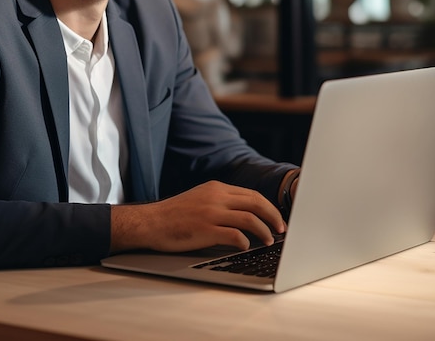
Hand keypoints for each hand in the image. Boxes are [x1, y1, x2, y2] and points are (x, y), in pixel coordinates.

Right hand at [110, 181, 284, 253]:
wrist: (151, 222)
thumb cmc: (175, 214)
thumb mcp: (200, 198)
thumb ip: (221, 202)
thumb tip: (247, 214)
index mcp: (216, 188)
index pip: (251, 194)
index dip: (268, 207)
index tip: (276, 218)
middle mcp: (216, 197)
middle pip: (255, 203)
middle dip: (273, 217)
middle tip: (282, 229)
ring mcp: (211, 212)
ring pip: (249, 218)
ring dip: (264, 231)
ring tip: (270, 240)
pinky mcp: (205, 229)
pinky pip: (234, 235)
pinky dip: (245, 241)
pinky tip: (246, 247)